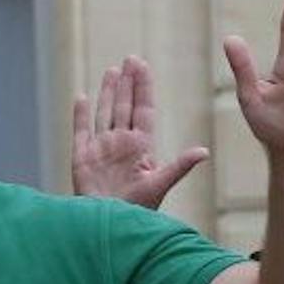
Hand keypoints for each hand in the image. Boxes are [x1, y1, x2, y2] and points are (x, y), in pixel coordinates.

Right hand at [70, 55, 208, 208]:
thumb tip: (203, 151)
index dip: (143, 87)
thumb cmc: (137, 208)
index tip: (143, 66)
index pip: (143, 109)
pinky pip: (80, 129)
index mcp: (140, 145)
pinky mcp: (81, 156)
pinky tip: (81, 97)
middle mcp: (121, 142)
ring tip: (112, 71)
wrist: (110, 223)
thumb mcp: (160, 185)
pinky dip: (80, 114)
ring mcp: (101, 147)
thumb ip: (178, 166)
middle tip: (131, 59)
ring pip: (104, 112)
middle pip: (124, 105)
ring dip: (107, 92)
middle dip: (128, 82)